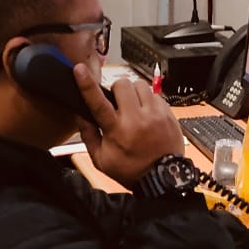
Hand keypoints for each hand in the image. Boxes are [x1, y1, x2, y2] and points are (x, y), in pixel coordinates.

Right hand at [74, 65, 184, 186]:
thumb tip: (81, 116)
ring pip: (140, 85)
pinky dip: (148, 101)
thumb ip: (88, 136)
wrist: (163, 178)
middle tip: (118, 102)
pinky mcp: (168, 114)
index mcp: (116, 131)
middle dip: (117, 89)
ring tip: (134, 108)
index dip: (87, 84)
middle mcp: (136, 120)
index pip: (98, 102)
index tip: (79, 69)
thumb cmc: (131, 170)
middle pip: (122, 85)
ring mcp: (155, 115)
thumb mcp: (102, 160)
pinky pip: (155, 95)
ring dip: (134, 93)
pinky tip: (147, 114)